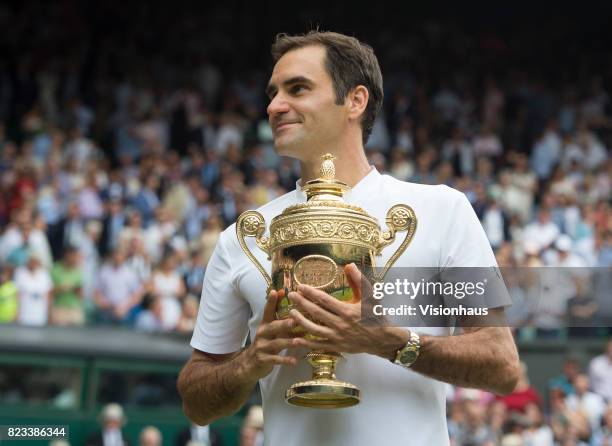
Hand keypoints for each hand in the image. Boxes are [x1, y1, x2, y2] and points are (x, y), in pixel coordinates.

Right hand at [242, 289, 302, 379]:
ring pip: (276, 343)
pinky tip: (295, 361)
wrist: (250, 364)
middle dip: (284, 323)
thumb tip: (294, 305)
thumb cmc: (266, 343)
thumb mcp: (271, 330)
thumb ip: (281, 318)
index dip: (272, 301)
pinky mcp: (264, 359)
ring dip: (289, 342)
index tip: (277, 291)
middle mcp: (263, 333)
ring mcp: (262, 347)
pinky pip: (275, 359)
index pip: (268, 310)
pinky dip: (285, 360)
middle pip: (273, 327)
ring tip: (299, 342)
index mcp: (265, 324)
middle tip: (295, 321)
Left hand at [288, 264, 408, 359]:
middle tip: (291, 296)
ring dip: (300, 321)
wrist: (383, 339)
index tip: (300, 287)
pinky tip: (296, 339)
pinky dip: (307, 343)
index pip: (324, 300)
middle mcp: (340, 324)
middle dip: (301, 303)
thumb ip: (358, 280)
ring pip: (314, 329)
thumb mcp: (370, 295)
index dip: (310, 293)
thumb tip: (349, 265)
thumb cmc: (376, 315)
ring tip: (290, 313)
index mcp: (347, 310)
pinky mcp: (337, 347)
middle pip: (316, 312)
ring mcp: (337, 337)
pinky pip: (319, 346)